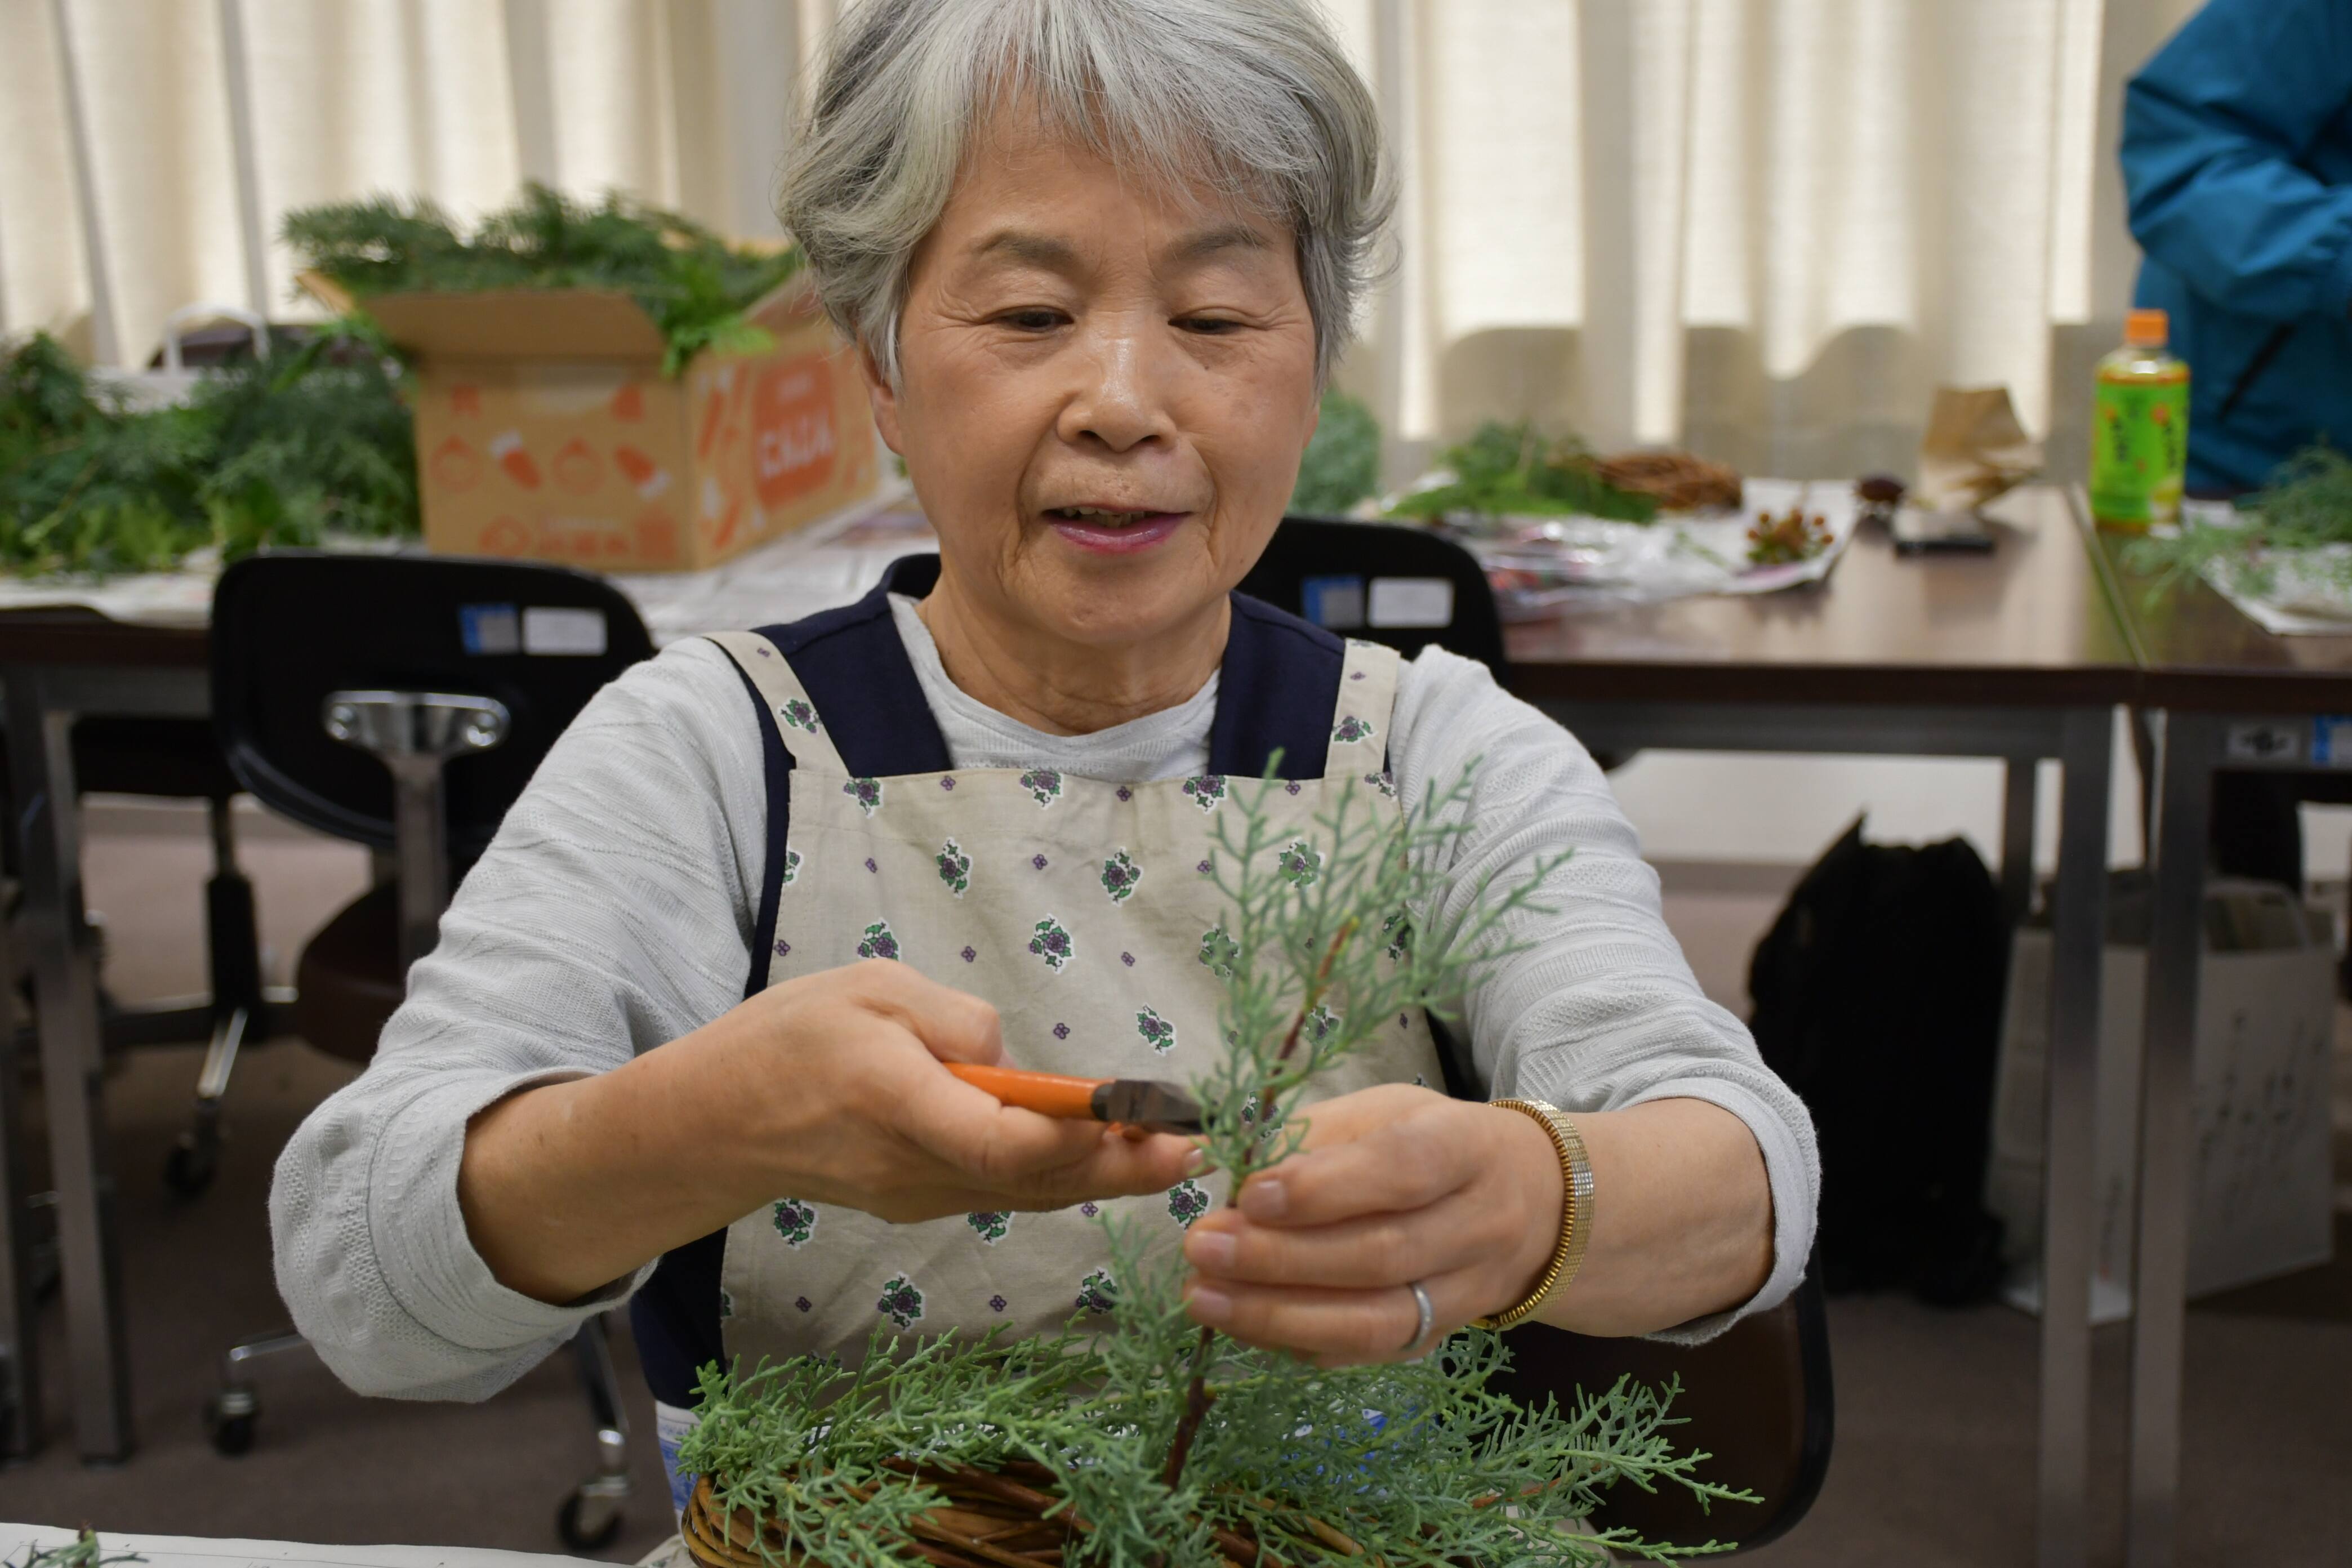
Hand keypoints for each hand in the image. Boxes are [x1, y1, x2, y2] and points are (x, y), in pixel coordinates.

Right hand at [459, 959, 1193, 1302]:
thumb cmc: (791, 1038)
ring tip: (1174, 1146)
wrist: (717, 1121)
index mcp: (896, 1099)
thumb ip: (950, 1021)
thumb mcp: (868, 989)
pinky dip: (1061, 1175)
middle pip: (1034, 1179)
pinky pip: (1004, 1189)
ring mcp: (918, 1193)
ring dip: (1102, 1173)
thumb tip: (1013, 1060)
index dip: (1083, 1136)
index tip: (1148, 1116)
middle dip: (1121, 1164)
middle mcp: (913, 1163)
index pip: (1002, 1141)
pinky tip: (1111, 1155)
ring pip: (1026, 1192)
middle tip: (1195, 1143)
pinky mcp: (921, 1199)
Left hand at [1178, 1083, 1563, 1365]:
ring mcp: (1465, 1294)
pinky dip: (1297, 1343)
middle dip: (1281, 1257)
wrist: (1530, 1204)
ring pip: (1377, 1320)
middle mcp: (1480, 1226)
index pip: (1401, 1169)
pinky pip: (1366, 1355)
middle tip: (1202, 1246)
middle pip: (1382, 1253)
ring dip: (1279, 1315)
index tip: (1250, 1193)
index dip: (1325, 1188)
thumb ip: (1302, 1134)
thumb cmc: (1432, 1143)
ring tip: (1203, 1296)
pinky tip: (1241, 1325)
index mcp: (1466, 1148)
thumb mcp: (1381, 1112)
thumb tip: (1203, 1158)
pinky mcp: (1439, 1338)